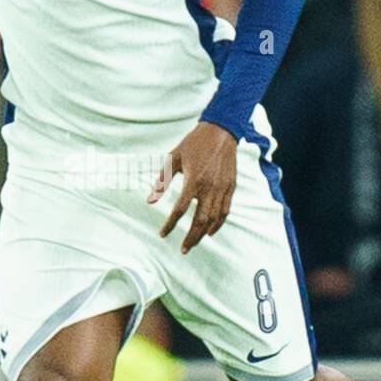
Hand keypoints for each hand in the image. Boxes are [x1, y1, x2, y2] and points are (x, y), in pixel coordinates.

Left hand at [147, 121, 236, 253]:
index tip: (162, 234)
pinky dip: (218, 224)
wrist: (221, 131)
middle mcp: (209, 188)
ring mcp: (222, 189)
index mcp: (193, 180)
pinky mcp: (231, 187)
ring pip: (213, 219)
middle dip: (190, 238)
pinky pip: (225, 211)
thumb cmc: (194, 143)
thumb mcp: (173, 159)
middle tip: (182, 250)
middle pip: (199, 221)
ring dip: (202, 234)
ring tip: (193, 244)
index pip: (180, 210)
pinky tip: (210, 232)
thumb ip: (162, 181)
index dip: (170, 224)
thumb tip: (149, 201)